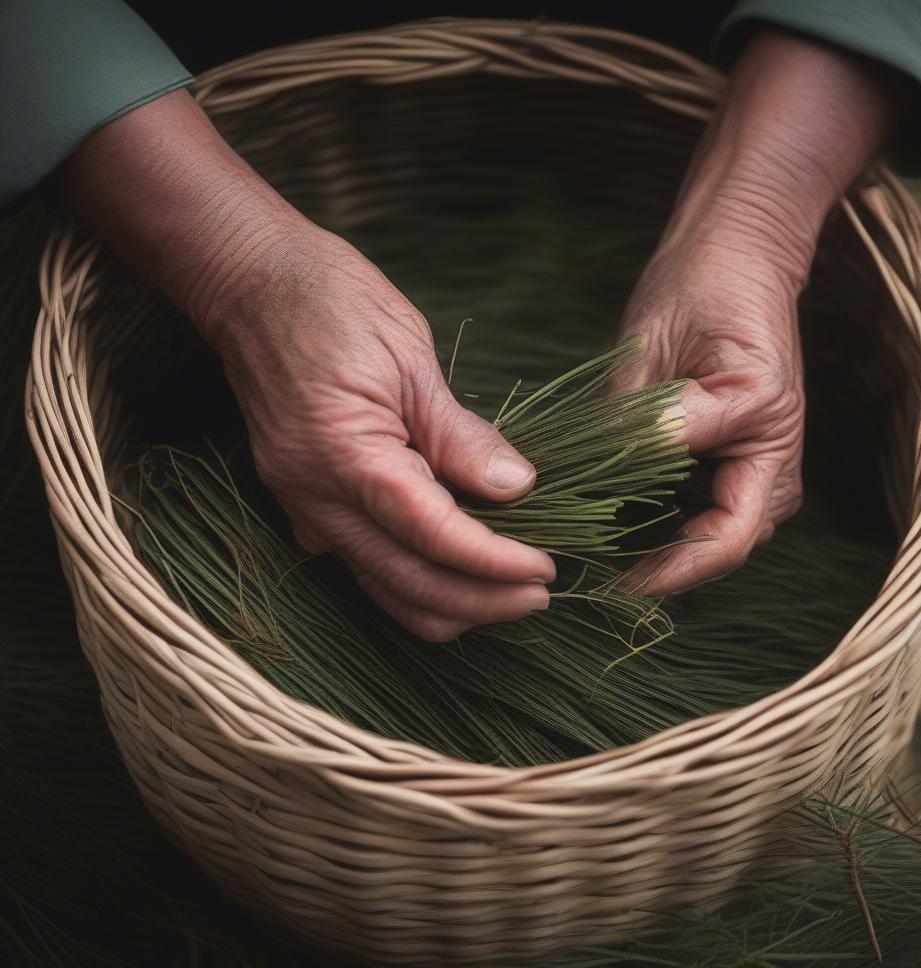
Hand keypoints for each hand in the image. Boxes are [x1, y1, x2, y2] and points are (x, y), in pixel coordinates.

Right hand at [213, 225, 555, 640]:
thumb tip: (516, 487)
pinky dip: (420, 582)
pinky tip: (463, 569)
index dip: (494, 563)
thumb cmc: (332, 304)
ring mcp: (305, 509)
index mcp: (344, 456)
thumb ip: (459, 435)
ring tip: (510, 592)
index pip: (433, 537)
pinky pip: (369, 567)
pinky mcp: (309, 508)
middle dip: (481, 601)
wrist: (253, 285)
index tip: (544, 570)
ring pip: (385, 591)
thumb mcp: (410, 357)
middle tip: (540, 594)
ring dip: (452, 604)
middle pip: (409, 585)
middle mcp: (316, 499)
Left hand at [617, 30, 901, 594]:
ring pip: (694, 535)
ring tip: (583, 548)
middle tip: (582, 568)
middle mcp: (767, 468)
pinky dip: (645, 522)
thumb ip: (650, 420)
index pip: (725, 539)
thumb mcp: (669, 349)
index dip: (670, 571)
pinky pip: (684, 511)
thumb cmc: (705, 288)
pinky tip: (599, 520)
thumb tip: (616, 478)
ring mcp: (747, 468)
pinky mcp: (721, 462)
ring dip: (646, 549)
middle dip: (653, 567)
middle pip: (712, 548)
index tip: (613, 582)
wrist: (731, 253)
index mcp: (768, 439)